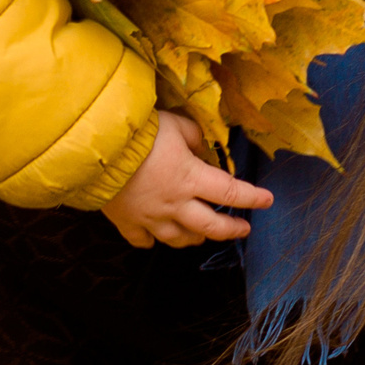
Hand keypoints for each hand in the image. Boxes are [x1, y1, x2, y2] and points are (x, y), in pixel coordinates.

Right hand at [100, 112, 272, 248]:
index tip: (267, 201)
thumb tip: (201, 147)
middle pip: (211, 227)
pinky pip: (143, 240)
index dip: (252, 198)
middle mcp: (175, 204)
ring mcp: (150, 218)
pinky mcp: (127, 222)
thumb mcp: (176, 124)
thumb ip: (194, 136)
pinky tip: (157, 236)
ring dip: (196, 238)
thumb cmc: (140, 133)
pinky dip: (153, 240)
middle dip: (231, 230)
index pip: (231, 193)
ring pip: (180, 239)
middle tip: (244, 230)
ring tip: (202, 235)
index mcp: (191, 178)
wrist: (97, 149)